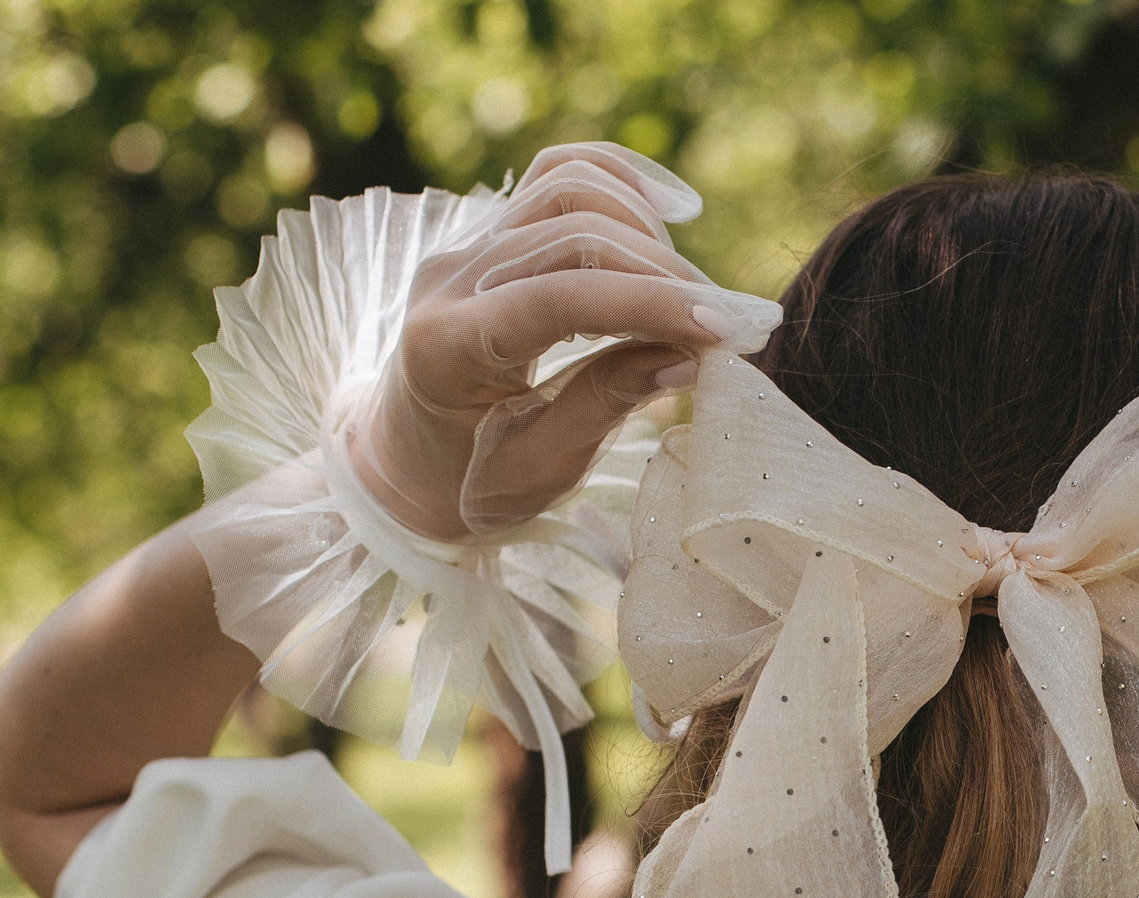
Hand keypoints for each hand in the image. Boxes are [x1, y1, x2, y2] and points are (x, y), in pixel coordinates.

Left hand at [348, 142, 783, 539]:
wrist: (405, 460)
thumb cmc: (468, 482)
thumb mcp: (537, 469)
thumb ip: (606, 404)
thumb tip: (690, 357)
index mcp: (446, 348)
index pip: (558, 299)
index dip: (648, 306)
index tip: (723, 330)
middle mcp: (449, 278)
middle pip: (573, 234)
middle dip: (666, 276)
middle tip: (733, 327)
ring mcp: (466, 244)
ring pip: (568, 190)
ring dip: (648, 236)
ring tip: (692, 298)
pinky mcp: (491, 232)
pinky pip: (558, 174)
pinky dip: (619, 181)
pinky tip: (668, 214)